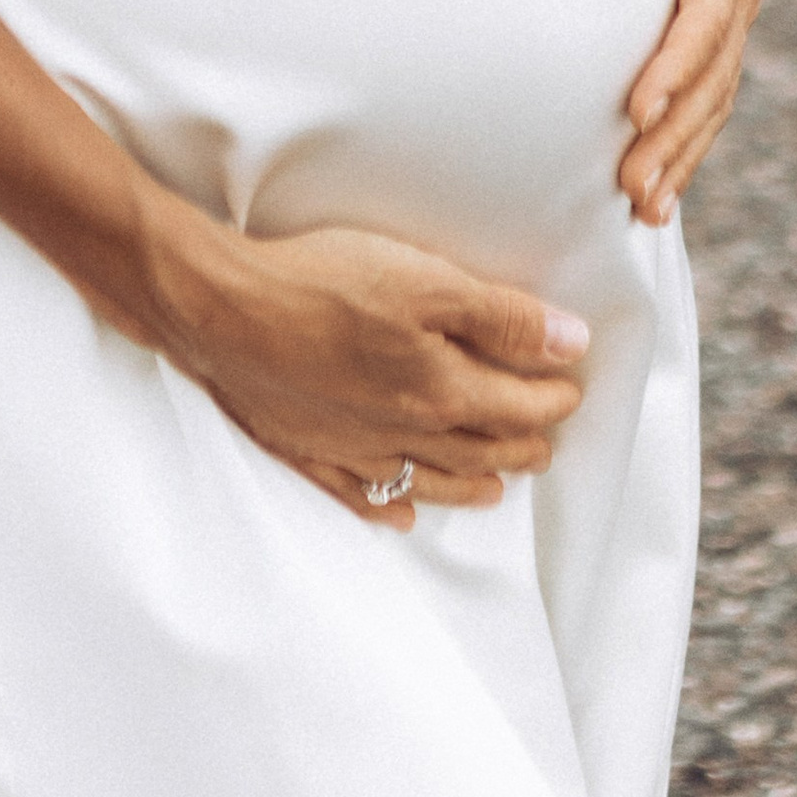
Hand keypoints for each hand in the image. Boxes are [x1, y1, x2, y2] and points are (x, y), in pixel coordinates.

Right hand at [153, 216, 591, 531]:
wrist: (223, 313)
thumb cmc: (324, 285)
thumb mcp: (427, 281)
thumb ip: (503, 318)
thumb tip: (571, 344)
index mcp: (440, 391)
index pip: (517, 404)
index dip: (553, 396)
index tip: (573, 389)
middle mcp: (403, 432)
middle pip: (480, 448)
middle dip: (521, 444)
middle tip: (546, 442)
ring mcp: (352, 449)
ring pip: (429, 480)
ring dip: (471, 484)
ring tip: (497, 487)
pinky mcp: (306, 450)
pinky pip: (359, 495)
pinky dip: (389, 508)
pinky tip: (403, 515)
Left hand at [618, 0, 762, 224]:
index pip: (707, 0)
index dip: (678, 56)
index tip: (638, 104)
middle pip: (714, 64)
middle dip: (677, 127)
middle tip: (631, 184)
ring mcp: (727, 1)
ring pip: (715, 90)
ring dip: (682, 150)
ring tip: (641, 206)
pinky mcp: (709, 21)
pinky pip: (706, 90)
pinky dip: (685, 141)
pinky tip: (656, 192)